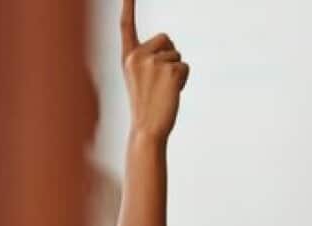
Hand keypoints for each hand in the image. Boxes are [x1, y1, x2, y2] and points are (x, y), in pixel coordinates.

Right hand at [120, 0, 189, 139]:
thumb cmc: (146, 105)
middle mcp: (137, 55)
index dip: (127, 6)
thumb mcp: (140, 77)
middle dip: (170, 54)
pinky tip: (172, 91)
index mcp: (127, 56)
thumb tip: (172, 49)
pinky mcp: (170, 70)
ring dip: (177, 70)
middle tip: (161, 79)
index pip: (126, 26)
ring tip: (164, 88)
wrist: (147, 127)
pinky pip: (185, 66)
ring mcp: (153, 62)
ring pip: (177, 54)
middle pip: (166, 38)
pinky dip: (183, 79)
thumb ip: (150, 59)